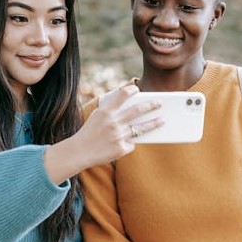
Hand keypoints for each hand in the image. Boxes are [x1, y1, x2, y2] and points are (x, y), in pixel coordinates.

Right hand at [43, 85, 163, 183]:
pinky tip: (123, 143)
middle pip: (138, 110)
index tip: (137, 89)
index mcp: (106, 112)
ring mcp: (118, 136)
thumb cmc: (89, 132)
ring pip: (142, 128)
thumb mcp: (96, 116)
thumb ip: (111, 110)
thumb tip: (131, 107)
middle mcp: (114, 122)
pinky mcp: (121, 149)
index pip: (122, 94)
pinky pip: (131, 143)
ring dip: (154, 123)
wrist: (79, 152)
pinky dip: (129, 142)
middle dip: (151, 105)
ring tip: (162, 120)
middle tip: (159, 103)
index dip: (132, 90)